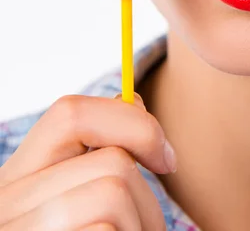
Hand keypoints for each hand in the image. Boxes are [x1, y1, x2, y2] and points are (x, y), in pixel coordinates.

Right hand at [0, 93, 175, 229]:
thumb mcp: (90, 198)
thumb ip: (101, 154)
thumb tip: (133, 99)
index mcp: (19, 179)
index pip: (70, 114)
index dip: (131, 121)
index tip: (165, 159)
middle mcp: (5, 201)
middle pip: (111, 159)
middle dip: (147, 197)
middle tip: (143, 227)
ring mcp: (16, 229)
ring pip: (114, 191)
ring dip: (142, 223)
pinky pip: (107, 227)